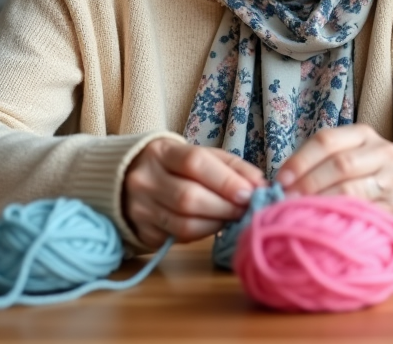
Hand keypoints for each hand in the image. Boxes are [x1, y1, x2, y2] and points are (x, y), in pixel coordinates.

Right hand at [123, 138, 265, 247]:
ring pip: (184, 224)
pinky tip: (213, 225)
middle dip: (225, 207)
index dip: (225, 181)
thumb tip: (260, 185)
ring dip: (217, 223)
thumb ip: (232, 167)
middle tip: (247, 209)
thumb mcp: (203, 155)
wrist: (132, 179)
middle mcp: (145, 180)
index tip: (249, 193)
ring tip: (233, 217)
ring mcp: (140, 209)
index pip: (194, 164)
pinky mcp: (142, 232)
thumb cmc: (178, 166)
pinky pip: (178, 238)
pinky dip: (203, 234)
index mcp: (161, 153)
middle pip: (189, 198)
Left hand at [277, 124, 392, 228]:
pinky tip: (325, 228)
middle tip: (286, 201)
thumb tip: (279, 185)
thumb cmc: (361, 171)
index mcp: (364, 135)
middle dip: (309, 184)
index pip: (327, 141)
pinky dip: (341, 222)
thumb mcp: (344, 154)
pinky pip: (365, 217)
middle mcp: (384, 153)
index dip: (300, 161)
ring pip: (353, 192)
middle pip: (341, 165)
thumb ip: (316, 163)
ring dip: (321, 204)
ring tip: (300, 215)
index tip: (280, 180)